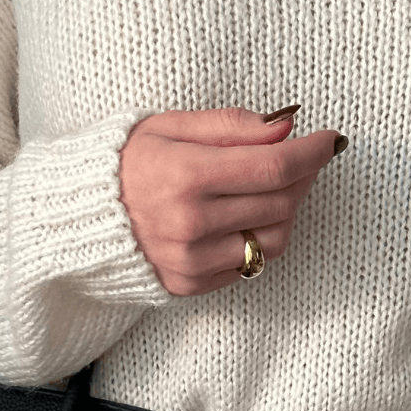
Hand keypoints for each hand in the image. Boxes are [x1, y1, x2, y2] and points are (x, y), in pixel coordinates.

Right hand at [118, 105, 343, 295]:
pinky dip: (259, 238)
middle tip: (303, 156)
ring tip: (274, 187)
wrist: (79, 215)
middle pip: (280, 203)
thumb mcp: (170, 126)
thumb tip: (286, 127)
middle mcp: (190, 224)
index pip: (273, 166)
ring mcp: (190, 260)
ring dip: (287, 211)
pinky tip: (246, 215)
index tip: (331, 139)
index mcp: (184, 176)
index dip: (312, 152)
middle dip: (303, 176)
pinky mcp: (189, 284)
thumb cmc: (126, 162)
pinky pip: (248, 265)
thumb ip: (230, 127)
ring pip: (274, 240)